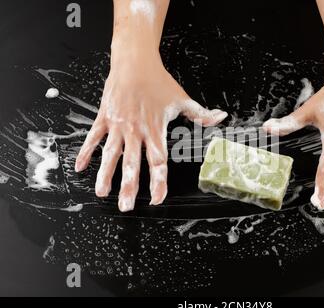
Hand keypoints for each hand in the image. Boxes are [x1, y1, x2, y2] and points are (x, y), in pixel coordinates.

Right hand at [75, 53, 226, 211]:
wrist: (134, 62)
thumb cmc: (158, 81)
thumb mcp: (182, 98)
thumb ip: (200, 113)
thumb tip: (220, 117)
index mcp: (154, 130)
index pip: (158, 162)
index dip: (158, 182)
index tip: (157, 199)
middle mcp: (135, 131)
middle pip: (132, 164)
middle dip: (128, 187)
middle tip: (126, 206)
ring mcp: (117, 125)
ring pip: (110, 154)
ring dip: (105, 175)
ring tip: (102, 192)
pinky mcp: (104, 117)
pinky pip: (93, 137)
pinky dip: (86, 152)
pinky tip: (80, 167)